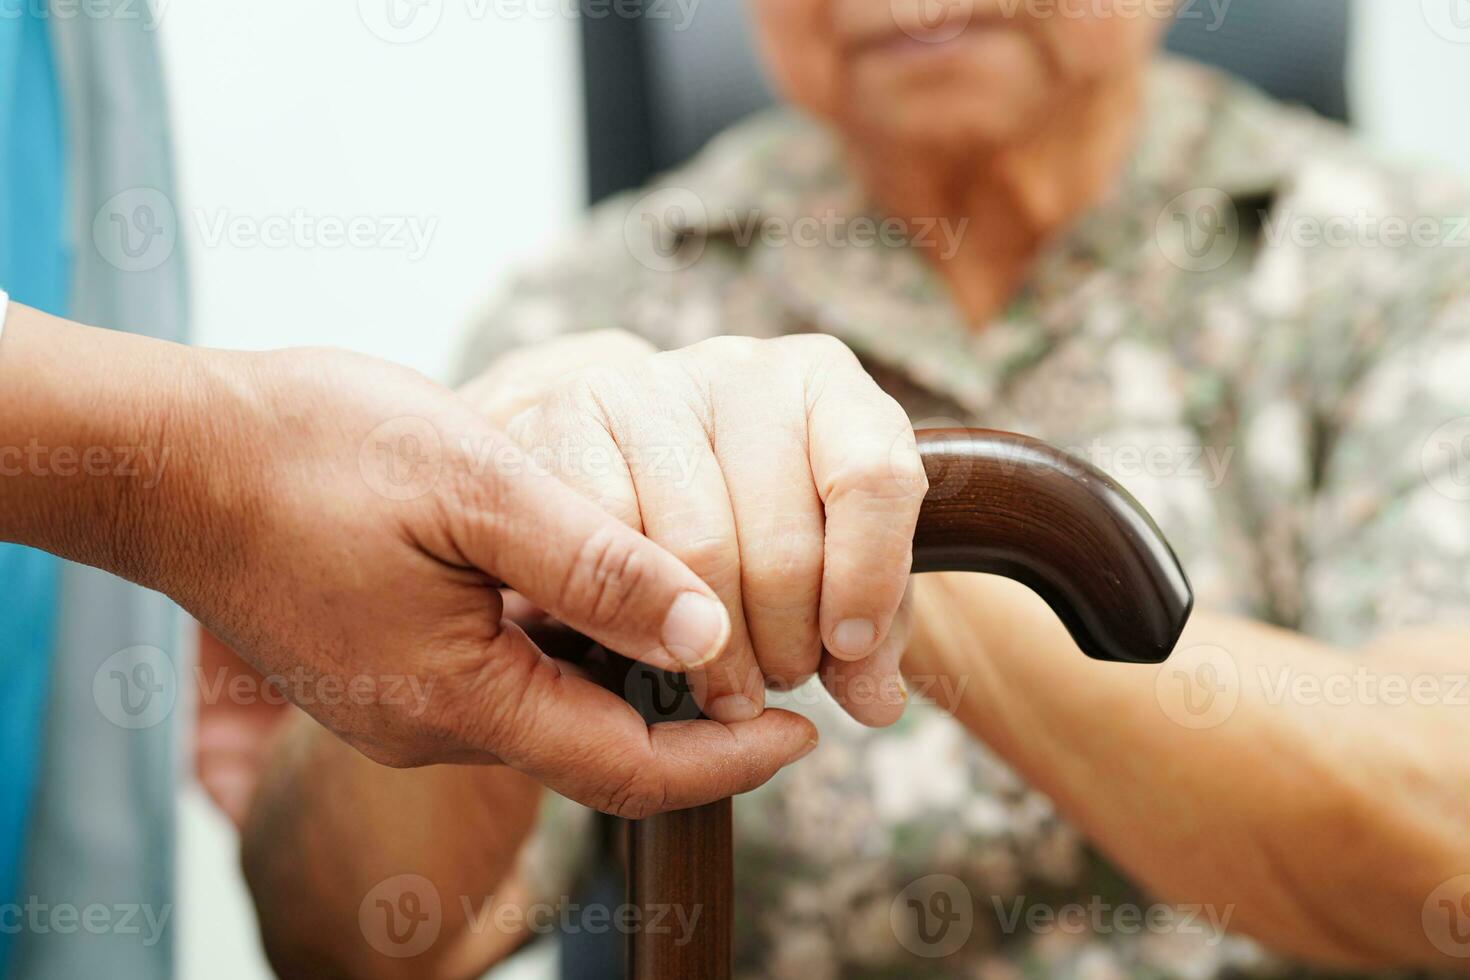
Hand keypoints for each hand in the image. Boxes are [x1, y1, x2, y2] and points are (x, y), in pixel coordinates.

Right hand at [0, 306, 814, 815]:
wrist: (169, 459)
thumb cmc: (314, 455)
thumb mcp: (477, 487)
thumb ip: (596, 563)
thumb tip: (706, 632)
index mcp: (462, 697)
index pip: (630, 771)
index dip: (730, 762)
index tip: (807, 735)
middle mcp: (432, 724)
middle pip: (597, 752)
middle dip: (693, 727)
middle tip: (775, 674)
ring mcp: (401, 703)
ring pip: (551, 713)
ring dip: (631, 683)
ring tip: (706, 630)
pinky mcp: (382, 668)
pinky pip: (500, 682)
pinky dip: (569, 654)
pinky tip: (599, 597)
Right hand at [484, 330, 926, 726]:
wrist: (623, 460)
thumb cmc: (748, 520)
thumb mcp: (828, 562)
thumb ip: (863, 634)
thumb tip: (875, 701)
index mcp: (827, 384)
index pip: (875, 475)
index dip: (868, 580)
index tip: (846, 648)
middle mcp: (743, 369)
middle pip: (782, 541)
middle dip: (782, 643)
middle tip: (771, 684)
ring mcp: (652, 385)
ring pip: (698, 551)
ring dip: (713, 650)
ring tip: (719, 683)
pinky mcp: (573, 415)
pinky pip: (612, 544)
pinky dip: (632, 615)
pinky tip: (646, 640)